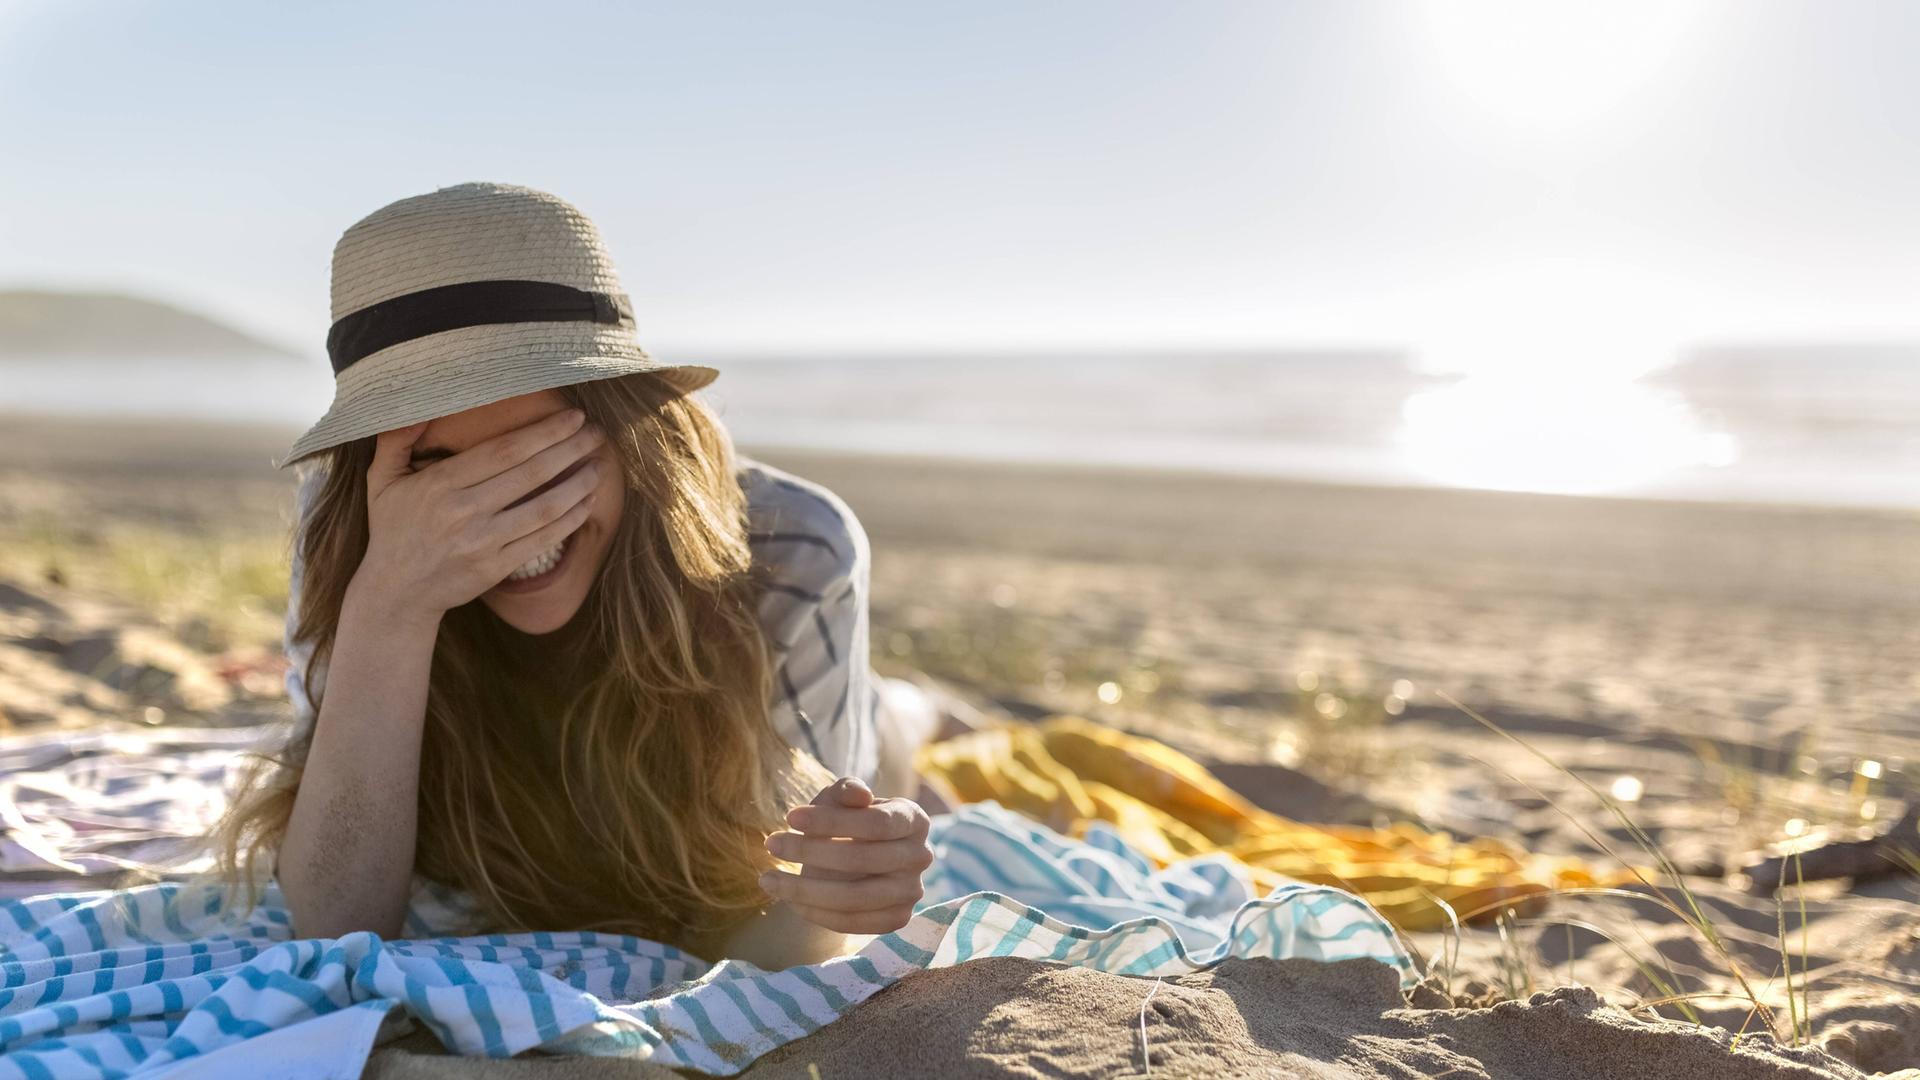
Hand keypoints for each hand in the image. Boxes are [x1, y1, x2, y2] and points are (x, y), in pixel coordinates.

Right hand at [353, 406, 606, 620]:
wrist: (397, 592)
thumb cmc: (393, 528)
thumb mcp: (382, 480)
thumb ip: (395, 439)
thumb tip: (416, 407)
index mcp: (440, 484)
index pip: (503, 451)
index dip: (544, 432)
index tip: (572, 418)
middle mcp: (464, 512)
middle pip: (531, 473)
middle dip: (570, 450)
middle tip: (596, 434)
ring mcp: (483, 542)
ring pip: (544, 507)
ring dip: (578, 484)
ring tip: (599, 466)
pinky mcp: (496, 567)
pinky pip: (543, 539)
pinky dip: (570, 520)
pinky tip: (587, 502)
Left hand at [761, 777, 932, 934]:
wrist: (856, 854)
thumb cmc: (846, 818)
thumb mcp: (841, 798)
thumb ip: (846, 790)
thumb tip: (858, 794)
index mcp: (915, 819)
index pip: (875, 823)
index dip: (831, 821)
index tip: (790, 817)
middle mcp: (921, 856)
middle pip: (863, 859)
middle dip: (810, 852)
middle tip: (771, 844)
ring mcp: (912, 892)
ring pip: (854, 897)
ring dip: (804, 890)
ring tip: (768, 879)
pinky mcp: (897, 919)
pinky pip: (852, 922)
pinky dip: (815, 913)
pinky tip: (789, 900)